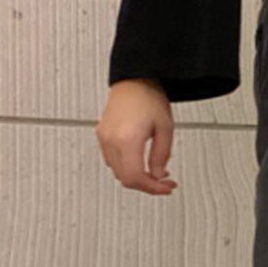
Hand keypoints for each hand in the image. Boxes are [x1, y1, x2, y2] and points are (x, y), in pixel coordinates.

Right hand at [95, 79, 178, 195]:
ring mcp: (104, 138)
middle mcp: (111, 140)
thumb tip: (158, 175)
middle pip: (125, 179)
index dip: (152, 188)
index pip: (135, 177)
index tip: (165, 188)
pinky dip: (126, 167)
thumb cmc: (149, 97)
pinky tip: (140, 163)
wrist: (134, 79)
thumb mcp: (165, 129)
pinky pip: (112, 161)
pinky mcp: (102, 135)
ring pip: (118, 172)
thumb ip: (161, 156)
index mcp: (127, 139)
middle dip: (146, 185)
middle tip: (163, 183)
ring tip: (154, 173)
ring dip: (136, 177)